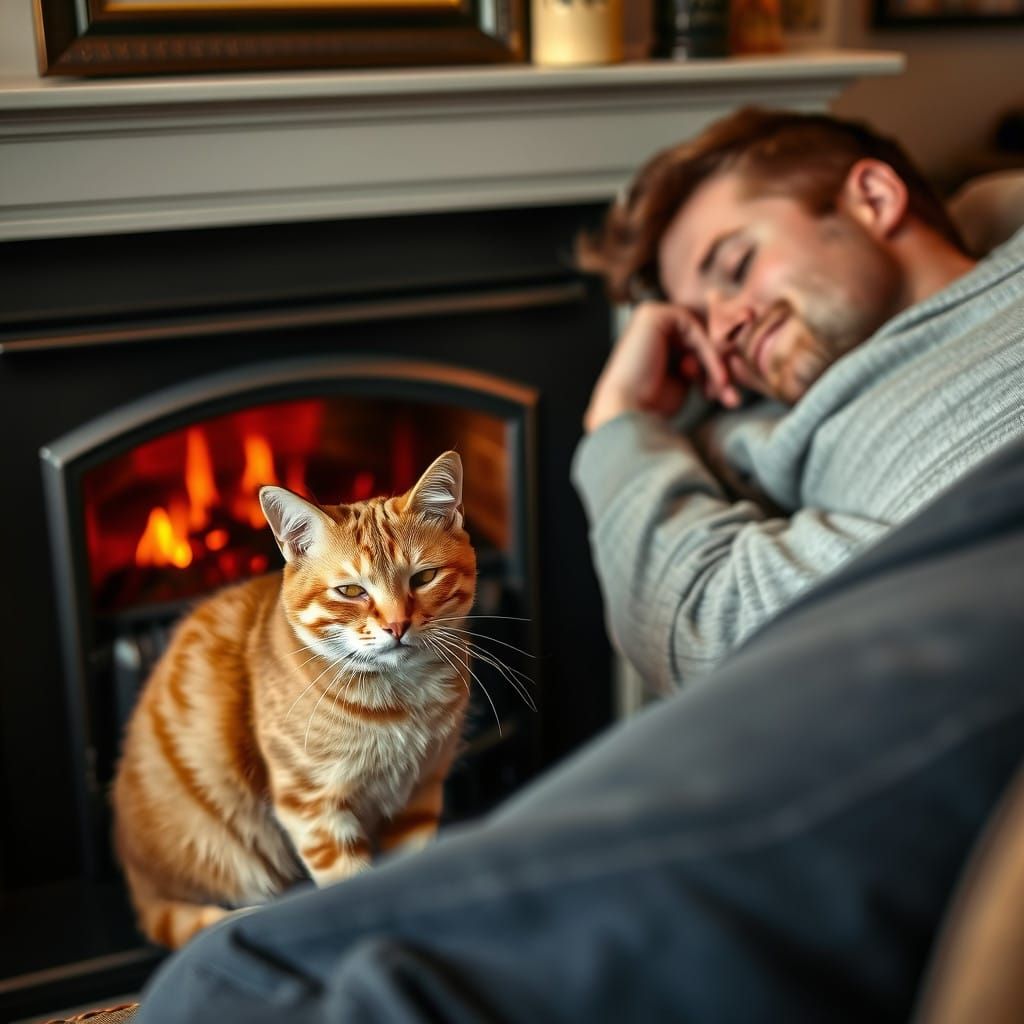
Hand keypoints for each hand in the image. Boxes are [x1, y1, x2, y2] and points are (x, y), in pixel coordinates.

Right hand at [583, 302, 740, 433]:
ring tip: (723, 389)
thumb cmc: (651, 405)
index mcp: (650, 341)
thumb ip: (696, 362)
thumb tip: (721, 353)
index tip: (726, 396)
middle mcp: (647, 326)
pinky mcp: (652, 314)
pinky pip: (694, 327)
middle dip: (718, 367)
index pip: (694, 345)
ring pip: (699, 332)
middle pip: (698, 337)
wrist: (628, 412)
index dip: (713, 369)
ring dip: (716, 362)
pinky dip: (709, 352)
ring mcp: (648, 316)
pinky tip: (715, 376)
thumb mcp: (681, 381)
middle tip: (730, 395)